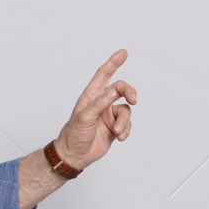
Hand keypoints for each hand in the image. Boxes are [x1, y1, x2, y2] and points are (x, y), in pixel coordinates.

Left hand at [53, 49, 135, 169]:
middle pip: (121, 89)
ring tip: (117, 131)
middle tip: (134, 99)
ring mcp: (109, 115)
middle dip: (129, 92)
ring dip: (124, 121)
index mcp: (91, 96)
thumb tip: (113, 92)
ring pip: (126, 110)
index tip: (123, 53)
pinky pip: (127, 124)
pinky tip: (119, 137)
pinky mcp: (115, 127)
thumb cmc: (74, 134)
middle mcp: (102, 103)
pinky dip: (126, 130)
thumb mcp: (84, 117)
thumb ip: (99, 104)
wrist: (75, 155)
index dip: (113, 63)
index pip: (103, 75)